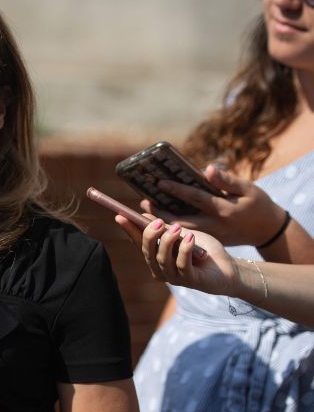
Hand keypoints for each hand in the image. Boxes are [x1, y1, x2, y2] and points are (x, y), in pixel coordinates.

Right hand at [115, 214, 237, 296]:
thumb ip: (164, 228)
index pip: (138, 243)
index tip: (120, 215)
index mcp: (156, 258)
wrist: (228, 268)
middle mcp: (161, 269)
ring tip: (177, 228)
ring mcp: (174, 277)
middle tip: (156, 221)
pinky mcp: (190, 281)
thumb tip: (144, 215)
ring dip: (168, 241)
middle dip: (149, 235)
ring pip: (162, 259)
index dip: (129, 230)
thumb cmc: (203, 251)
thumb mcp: (182, 234)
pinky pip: (182, 264)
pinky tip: (190, 238)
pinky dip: (184, 249)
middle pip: (147, 252)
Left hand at [139, 165, 286, 245]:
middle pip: (181, 221)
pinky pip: (184, 237)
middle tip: (142, 203)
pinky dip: (169, 230)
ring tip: (144, 212)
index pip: (196, 198)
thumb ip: (227, 180)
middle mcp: (214, 226)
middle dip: (160, 213)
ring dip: (161, 223)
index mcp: (224, 210)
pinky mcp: (208, 242)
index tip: (159, 183)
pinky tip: (155, 222)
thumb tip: (207, 169)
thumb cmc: (258, 205)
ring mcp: (210, 236)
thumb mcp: (249, 189)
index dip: (177, 190)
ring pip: (180, 232)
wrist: (267, 232)